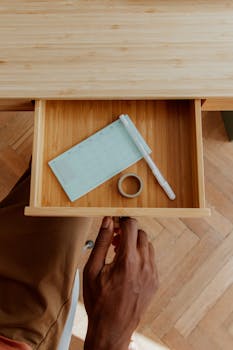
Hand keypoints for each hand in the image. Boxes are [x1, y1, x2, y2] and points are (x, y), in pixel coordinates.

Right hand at [83, 217, 157, 349]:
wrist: (112, 328)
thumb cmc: (99, 302)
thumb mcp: (92, 269)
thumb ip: (101, 242)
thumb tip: (107, 222)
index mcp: (127, 260)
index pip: (131, 226)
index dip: (122, 221)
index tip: (114, 225)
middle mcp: (143, 265)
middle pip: (141, 233)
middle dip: (128, 232)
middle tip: (115, 241)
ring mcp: (152, 274)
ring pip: (148, 245)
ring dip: (135, 244)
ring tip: (120, 254)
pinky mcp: (155, 281)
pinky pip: (151, 259)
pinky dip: (141, 256)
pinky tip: (128, 266)